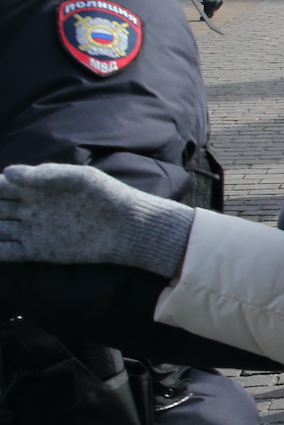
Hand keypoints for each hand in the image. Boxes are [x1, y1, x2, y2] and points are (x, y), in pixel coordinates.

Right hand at [0, 163, 195, 275]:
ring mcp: (33, 230)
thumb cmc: (108, 195)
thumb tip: (7, 172)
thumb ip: (45, 174)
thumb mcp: (80, 178)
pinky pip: (8, 252)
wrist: (129, 228)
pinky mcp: (39, 251)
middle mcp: (31, 208)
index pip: (2, 185)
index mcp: (38, 187)